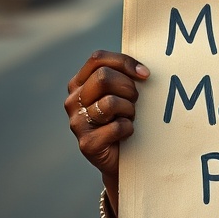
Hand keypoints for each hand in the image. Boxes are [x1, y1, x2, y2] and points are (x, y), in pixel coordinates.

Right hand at [65, 50, 149, 180]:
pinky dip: (129, 128)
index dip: (124, 62)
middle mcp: (73, 101)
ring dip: (129, 110)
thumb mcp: (122, 92)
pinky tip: (126, 133)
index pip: (97, 59)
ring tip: (129, 117)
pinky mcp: (87, 144)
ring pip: (111, 102)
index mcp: (79, 83)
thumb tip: (143, 71)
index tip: (145, 74)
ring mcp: (77, 123)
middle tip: (135, 101)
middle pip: (103, 77)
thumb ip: (123, 75)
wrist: (122, 158)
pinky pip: (117, 127)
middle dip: (128, 88)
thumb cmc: (124, 118)